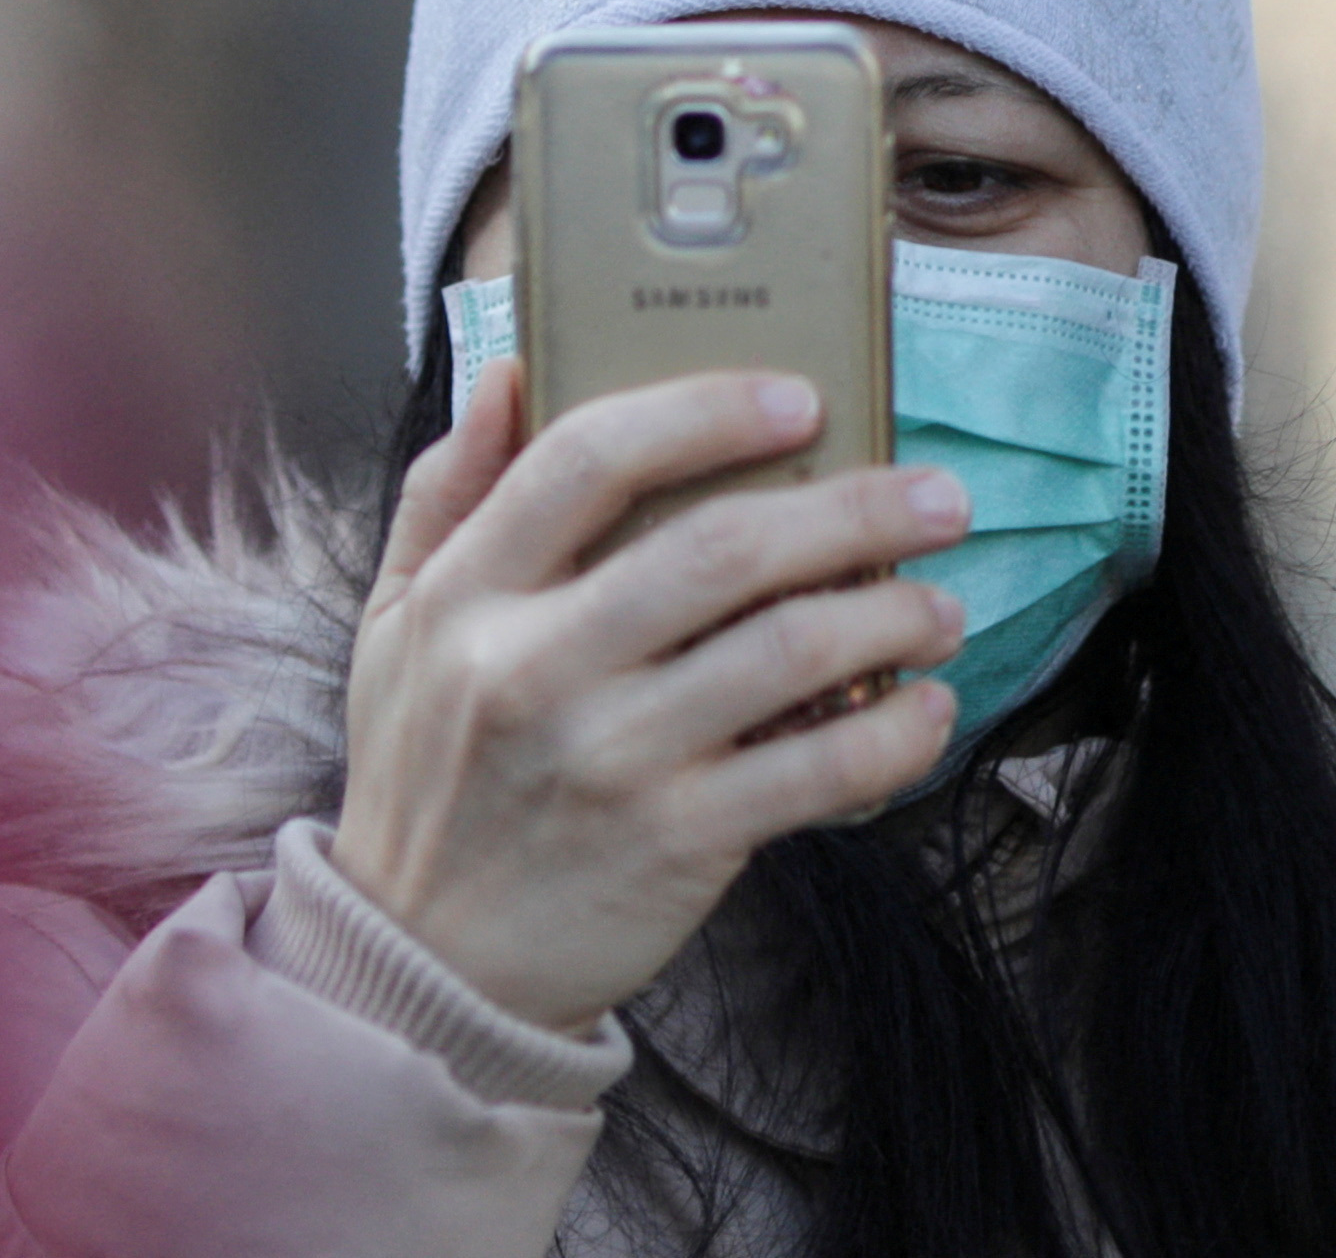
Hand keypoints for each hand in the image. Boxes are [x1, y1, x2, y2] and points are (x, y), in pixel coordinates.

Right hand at [333, 362, 967, 1031]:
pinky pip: (813, 774)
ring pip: (787, 650)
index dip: (706, 410)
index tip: (801, 398)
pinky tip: (927, 709)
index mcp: (467, 596)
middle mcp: (536, 668)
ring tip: (942, 606)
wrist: (422, 966)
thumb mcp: (393, 626)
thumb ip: (446, 492)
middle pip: (720, 547)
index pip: (589, 458)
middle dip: (854, 507)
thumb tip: (512, 368)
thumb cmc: (428, 775)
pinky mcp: (674, 843)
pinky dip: (891, 735)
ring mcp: (610, 760)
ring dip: (894, 614)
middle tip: (938, 498)